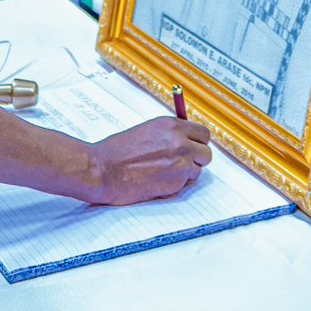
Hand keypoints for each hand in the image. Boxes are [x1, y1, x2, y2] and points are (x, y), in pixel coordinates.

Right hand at [87, 117, 211, 205]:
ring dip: (186, 174)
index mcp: (171, 125)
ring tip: (163, 173)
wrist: (104, 169)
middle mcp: (180, 141)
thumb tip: (185, 140)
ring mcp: (181, 161)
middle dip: (196, 160)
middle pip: (206, 153)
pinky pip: (186, 184)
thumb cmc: (118, 152)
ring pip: (198, 170)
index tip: (192, 148)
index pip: (203, 133)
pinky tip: (158, 181)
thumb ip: (169, 134)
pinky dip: (176, 185)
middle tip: (180, 164)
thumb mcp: (147, 131)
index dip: (197, 143)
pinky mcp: (177, 181)